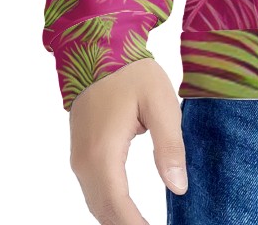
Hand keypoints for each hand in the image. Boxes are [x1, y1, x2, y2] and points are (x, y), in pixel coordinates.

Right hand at [68, 57, 188, 223]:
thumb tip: (178, 187)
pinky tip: (128, 212)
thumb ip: (169, 146)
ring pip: (96, 204)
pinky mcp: (81, 153)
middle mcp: (84, 162)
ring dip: (117, 219)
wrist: (100, 50)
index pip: (117, 206)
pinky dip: (110, 207)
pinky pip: (93, 191)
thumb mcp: (161, 103)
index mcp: (103, 153)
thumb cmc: (133, 74)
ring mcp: (79, 159)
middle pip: (103, 212)